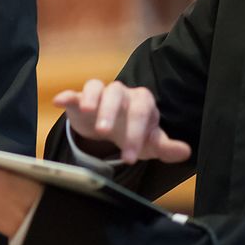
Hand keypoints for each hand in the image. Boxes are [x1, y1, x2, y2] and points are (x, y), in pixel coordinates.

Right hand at [53, 79, 190, 163]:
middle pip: (117, 94)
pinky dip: (67, 95)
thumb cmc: (135, 132)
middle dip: (111, 112)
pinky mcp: (81, 98)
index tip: (129, 158)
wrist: (115, 129)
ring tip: (87, 111)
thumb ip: (166, 147)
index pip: (141, 113)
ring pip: (96, 87)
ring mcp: (100, 93)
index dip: (135, 134)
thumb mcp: (150, 142)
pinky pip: (74, 92)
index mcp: (143, 101)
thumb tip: (185, 151)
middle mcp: (122, 93)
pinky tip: (59, 101)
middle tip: (105, 132)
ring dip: (91, 98)